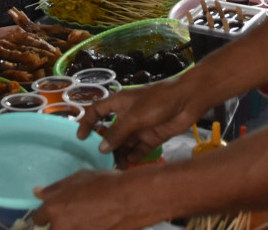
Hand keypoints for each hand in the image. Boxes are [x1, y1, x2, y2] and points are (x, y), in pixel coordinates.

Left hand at [35, 169, 152, 229]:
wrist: (132, 200)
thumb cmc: (106, 184)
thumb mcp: (79, 178)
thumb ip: (55, 188)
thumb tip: (38, 192)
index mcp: (54, 208)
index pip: (37, 219)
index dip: (46, 214)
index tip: (54, 212)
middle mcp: (60, 227)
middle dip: (60, 224)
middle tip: (76, 214)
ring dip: (73, 227)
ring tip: (89, 218)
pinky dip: (87, 229)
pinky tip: (96, 222)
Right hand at [74, 76, 203, 164]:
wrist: (188, 101)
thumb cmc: (158, 101)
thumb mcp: (134, 116)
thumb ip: (117, 132)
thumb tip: (101, 147)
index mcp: (119, 103)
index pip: (97, 111)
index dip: (87, 122)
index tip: (80, 137)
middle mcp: (127, 115)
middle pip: (110, 132)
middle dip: (105, 145)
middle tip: (99, 160)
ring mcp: (140, 127)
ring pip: (124, 143)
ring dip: (119, 154)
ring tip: (115, 167)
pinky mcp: (152, 137)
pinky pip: (138, 149)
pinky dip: (133, 156)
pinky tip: (129, 164)